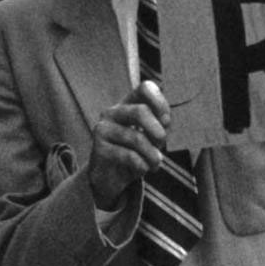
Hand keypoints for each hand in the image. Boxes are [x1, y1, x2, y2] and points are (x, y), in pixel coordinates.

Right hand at [87, 80, 170, 210]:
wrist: (111, 177)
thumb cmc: (135, 152)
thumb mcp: (152, 136)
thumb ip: (160, 123)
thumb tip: (164, 119)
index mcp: (127, 104)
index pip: (145, 88)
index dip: (160, 103)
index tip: (165, 121)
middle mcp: (112, 112)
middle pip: (140, 111)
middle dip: (157, 132)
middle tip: (161, 145)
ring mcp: (103, 129)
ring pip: (136, 138)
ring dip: (153, 155)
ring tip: (155, 163)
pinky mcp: (98, 149)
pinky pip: (129, 156)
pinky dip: (142, 165)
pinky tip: (143, 169)